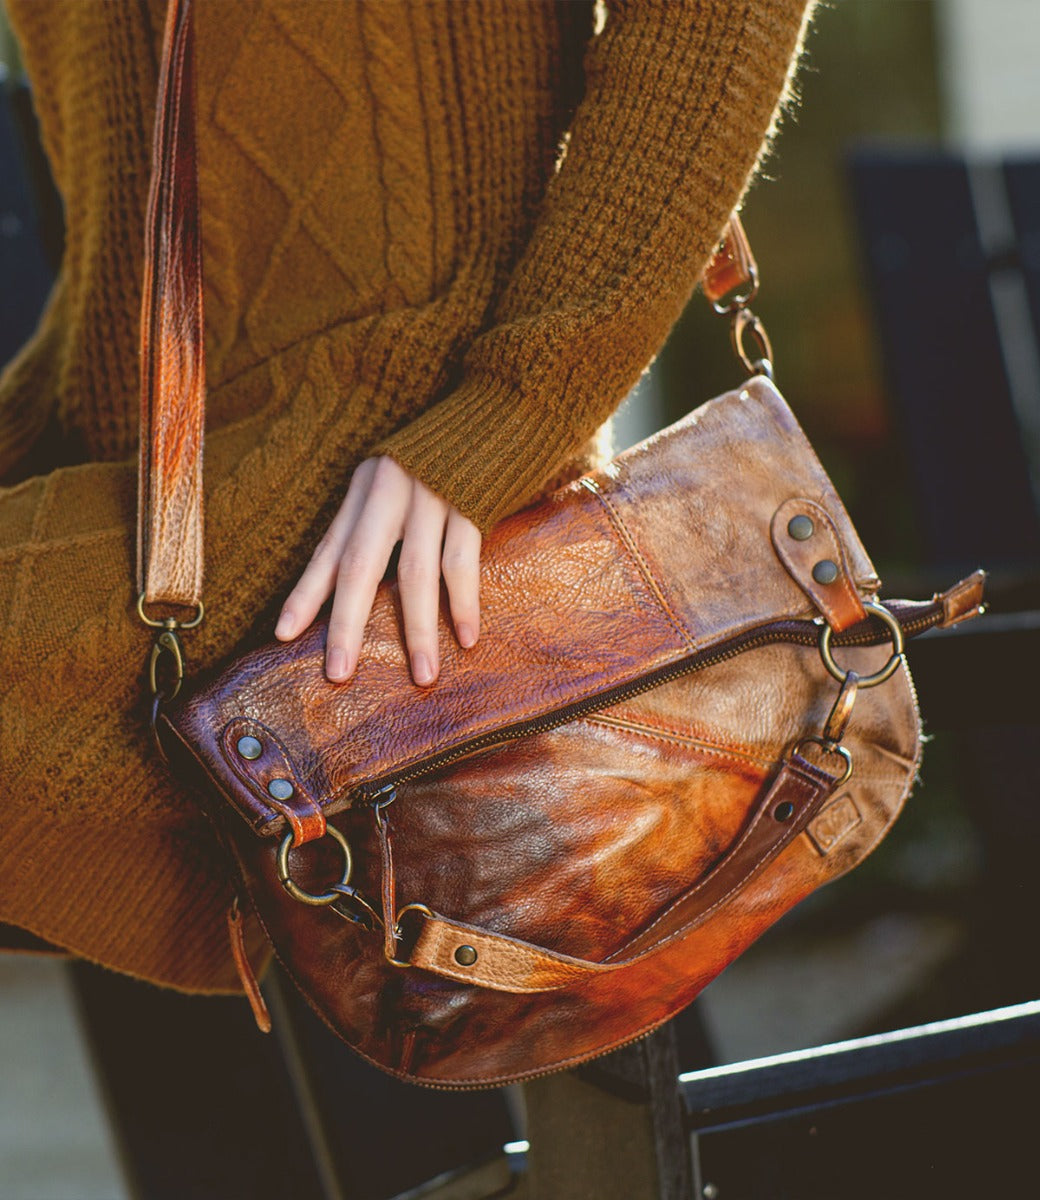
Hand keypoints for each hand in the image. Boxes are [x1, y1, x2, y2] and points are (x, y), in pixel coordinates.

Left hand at [274, 457, 480, 685]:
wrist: (498, 406)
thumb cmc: (444, 453)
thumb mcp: (395, 476)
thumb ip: (376, 518)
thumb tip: (359, 582)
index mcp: (363, 490)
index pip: (329, 550)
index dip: (306, 594)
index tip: (283, 634)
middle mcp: (389, 493)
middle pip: (360, 566)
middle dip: (346, 623)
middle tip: (337, 673)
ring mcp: (431, 497)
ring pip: (415, 572)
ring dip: (418, 629)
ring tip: (421, 674)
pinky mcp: (472, 502)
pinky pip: (463, 561)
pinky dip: (464, 602)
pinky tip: (467, 638)